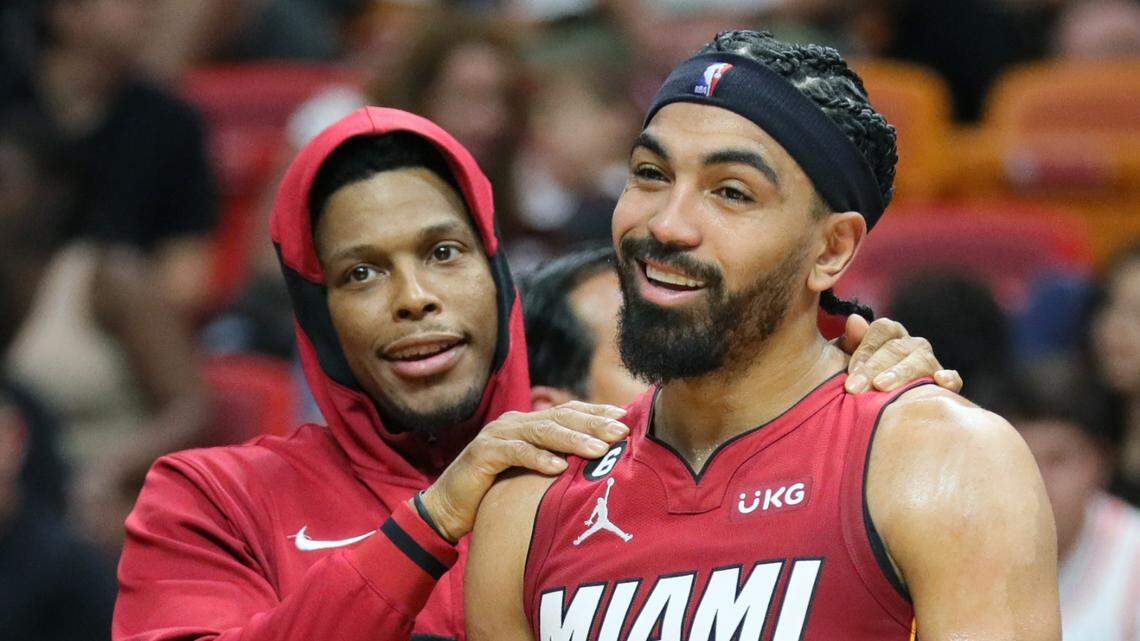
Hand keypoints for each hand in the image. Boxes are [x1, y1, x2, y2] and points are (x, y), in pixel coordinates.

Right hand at [418, 401, 628, 541]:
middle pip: (560, 417)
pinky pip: (515, 453)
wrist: (449, 507)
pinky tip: (559, 467)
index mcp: (528, 423)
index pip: (569, 412)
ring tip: (599, 450)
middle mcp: (515, 423)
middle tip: (621, 433)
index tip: (626, 419)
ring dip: (573, 440)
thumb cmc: (496, 492)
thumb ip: (557, 461)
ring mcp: (498, 435)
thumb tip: (601, 463)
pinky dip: (538, 459)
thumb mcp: (532, 474)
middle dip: (593, 425)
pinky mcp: (483, 454)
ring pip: (542, 431)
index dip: (597, 414)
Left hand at [837, 315, 962, 393]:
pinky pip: (953, 378)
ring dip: (901, 373)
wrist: (865, 412)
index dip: (866, 347)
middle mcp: (911, 346)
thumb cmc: (852, 383)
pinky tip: (939, 381)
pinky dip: (949, 378)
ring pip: (922, 360)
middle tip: (854, 388)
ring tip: (881, 386)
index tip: (850, 370)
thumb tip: (855, 320)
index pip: (883, 329)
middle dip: (874, 367)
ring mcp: (929, 364)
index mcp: (889, 336)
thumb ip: (849, 342)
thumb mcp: (841, 362)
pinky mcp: (944, 385)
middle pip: (898, 347)